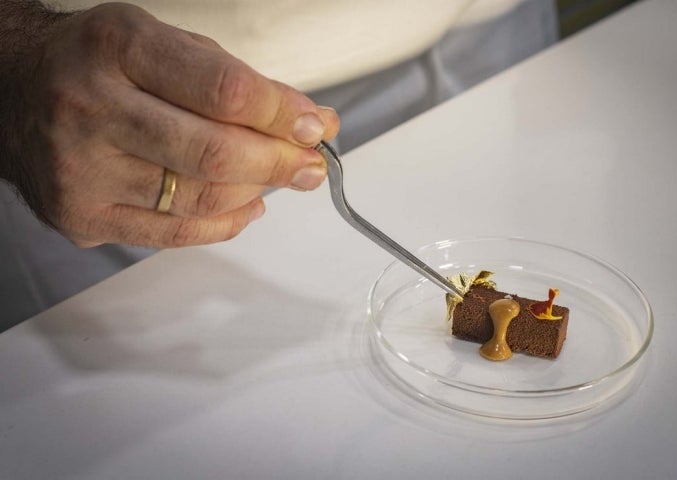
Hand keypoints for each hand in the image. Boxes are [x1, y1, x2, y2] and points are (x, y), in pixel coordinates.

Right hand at [6, 2, 338, 247]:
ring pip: (200, 199)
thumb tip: (307, 121)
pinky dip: (225, 223)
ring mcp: (81, 170)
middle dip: (280, 163)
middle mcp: (90, 108)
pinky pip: (175, 235)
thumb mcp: (164, 44)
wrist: (14, 91)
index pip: (225, 91)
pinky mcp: (82, 216)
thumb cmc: (98, 63)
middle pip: (214, 153)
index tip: (314, 126)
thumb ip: (235, 81)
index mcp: (118, 49)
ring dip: (257, 191)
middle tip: (310, 164)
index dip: (282, 114)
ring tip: (278, 178)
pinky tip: (246, 205)